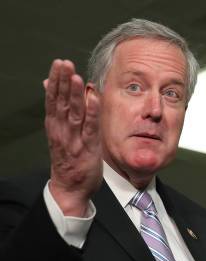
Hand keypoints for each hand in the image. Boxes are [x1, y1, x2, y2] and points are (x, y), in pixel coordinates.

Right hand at [45, 59, 102, 216]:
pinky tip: (93, 98)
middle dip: (62, 82)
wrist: (70, 188)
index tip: (58, 64)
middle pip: (61, 102)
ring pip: (74, 113)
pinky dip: (91, 112)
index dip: (55, 80)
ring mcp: (74, 140)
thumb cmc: (67, 159)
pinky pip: (89, 128)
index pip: (53, 99)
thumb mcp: (58, 133)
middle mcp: (61, 131)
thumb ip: (57, 110)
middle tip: (64, 63)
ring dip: (75, 94)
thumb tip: (48, 86)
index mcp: (54, 126)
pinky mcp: (88, 148)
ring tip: (75, 76)